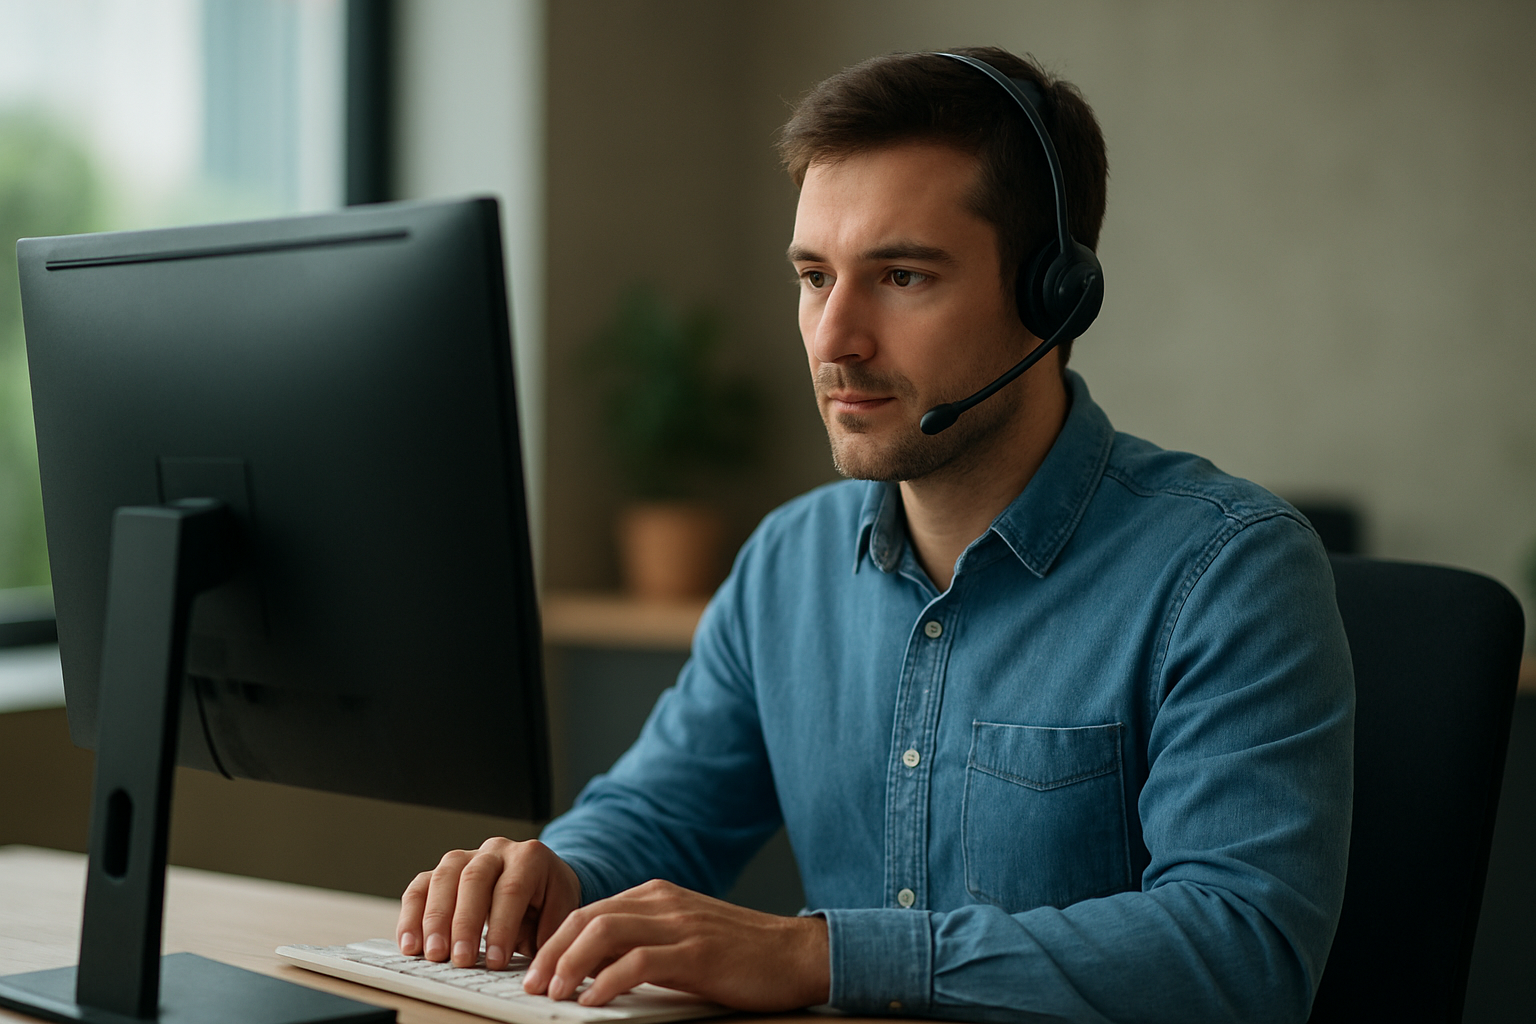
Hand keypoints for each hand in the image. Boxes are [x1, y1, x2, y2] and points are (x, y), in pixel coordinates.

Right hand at [396, 837, 581, 969]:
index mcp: (529, 857)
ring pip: (443, 878)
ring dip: (434, 920)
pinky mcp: (442, 871)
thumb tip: (536, 967)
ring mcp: (466, 856)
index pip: (511, 890)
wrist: (540, 876)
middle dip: (465, 924)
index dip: (502, 927)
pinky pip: (421, 886)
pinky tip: (410, 943)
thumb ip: (548, 933)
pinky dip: (411, 915)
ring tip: (432, 954)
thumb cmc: (548, 897)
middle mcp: (495, 851)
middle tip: (461, 960)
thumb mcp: (561, 910)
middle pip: (474, 880)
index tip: (495, 961)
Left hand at [522, 879, 829, 1010]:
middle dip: (552, 952)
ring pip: (604, 932)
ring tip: (554, 994)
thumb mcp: (685, 938)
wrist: (798, 954)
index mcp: (658, 895)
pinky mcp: (696, 953)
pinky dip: (607, 981)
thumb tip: (595, 970)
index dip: (556, 940)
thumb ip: (645, 943)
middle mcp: (664, 902)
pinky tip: (592, 1001)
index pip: (590, 910)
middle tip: (533, 985)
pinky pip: (638, 962)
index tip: (536, 970)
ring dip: (570, 964)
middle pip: (587, 917)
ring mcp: (680, 925)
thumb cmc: (743, 953)